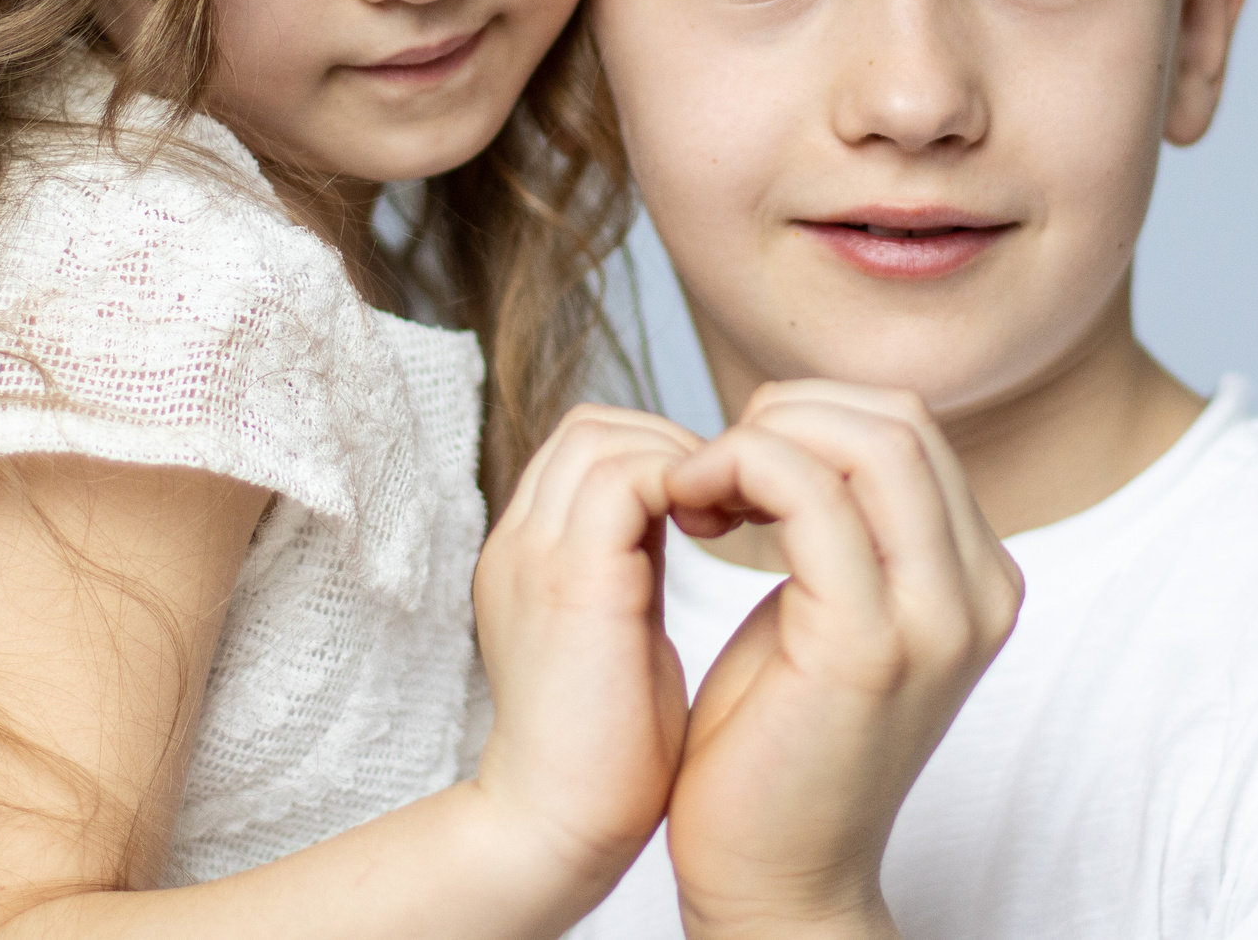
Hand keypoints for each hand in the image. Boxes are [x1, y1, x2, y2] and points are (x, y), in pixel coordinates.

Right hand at [469, 405, 703, 906]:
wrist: (560, 831)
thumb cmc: (611, 751)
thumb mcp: (625, 629)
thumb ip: (640, 559)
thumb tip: (705, 505)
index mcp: (531, 552)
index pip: (593, 446)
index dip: (666, 458)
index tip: (727, 511)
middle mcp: (520, 540)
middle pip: (595, 426)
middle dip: (678, 448)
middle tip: (738, 508)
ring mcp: (533, 553)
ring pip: (608, 435)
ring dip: (687, 464)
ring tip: (732, 523)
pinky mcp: (567, 578)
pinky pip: (628, 476)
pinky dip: (686, 486)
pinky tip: (724, 537)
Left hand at [659, 382, 1023, 939]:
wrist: (773, 878)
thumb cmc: (775, 740)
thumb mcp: (830, 610)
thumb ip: (847, 526)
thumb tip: (808, 422)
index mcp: (977, 579)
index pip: (910, 426)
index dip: (810, 416)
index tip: (734, 467)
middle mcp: (980, 593)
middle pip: (899, 419)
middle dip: (785, 415)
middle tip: (707, 471)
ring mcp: (937, 619)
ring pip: (868, 441)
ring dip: (758, 440)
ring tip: (695, 493)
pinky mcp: (869, 644)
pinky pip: (811, 496)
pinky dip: (739, 473)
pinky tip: (691, 513)